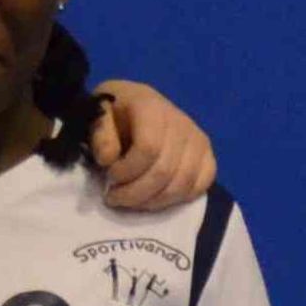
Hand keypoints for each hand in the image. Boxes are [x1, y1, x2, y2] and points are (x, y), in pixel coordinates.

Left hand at [88, 80, 215, 212]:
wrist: (136, 104)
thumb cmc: (116, 113)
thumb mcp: (98, 115)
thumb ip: (100, 135)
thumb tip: (109, 159)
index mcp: (151, 107)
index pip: (148, 148)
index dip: (127, 171)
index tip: (110, 177)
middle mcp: (181, 122)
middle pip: (164, 171)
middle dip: (135, 193)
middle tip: (115, 198)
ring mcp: (198, 139)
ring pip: (182, 184)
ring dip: (153, 201)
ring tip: (133, 201)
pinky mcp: (207, 155)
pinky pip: (201, 185)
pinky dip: (177, 199)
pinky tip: (156, 198)